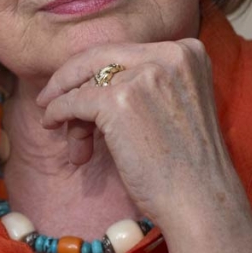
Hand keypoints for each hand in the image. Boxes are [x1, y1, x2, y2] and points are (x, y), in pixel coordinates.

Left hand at [35, 38, 251, 252]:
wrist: (201, 202)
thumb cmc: (188, 164)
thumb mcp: (177, 102)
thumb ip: (147, 81)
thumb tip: (90, 79)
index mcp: (187, 50)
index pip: (126, 51)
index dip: (99, 72)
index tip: (80, 87)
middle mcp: (169, 54)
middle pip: (102, 56)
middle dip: (72, 78)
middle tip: (50, 98)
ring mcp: (145, 74)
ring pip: (87, 80)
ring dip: (71, 108)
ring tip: (74, 142)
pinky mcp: (119, 100)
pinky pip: (74, 100)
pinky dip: (58, 111)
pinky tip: (52, 123)